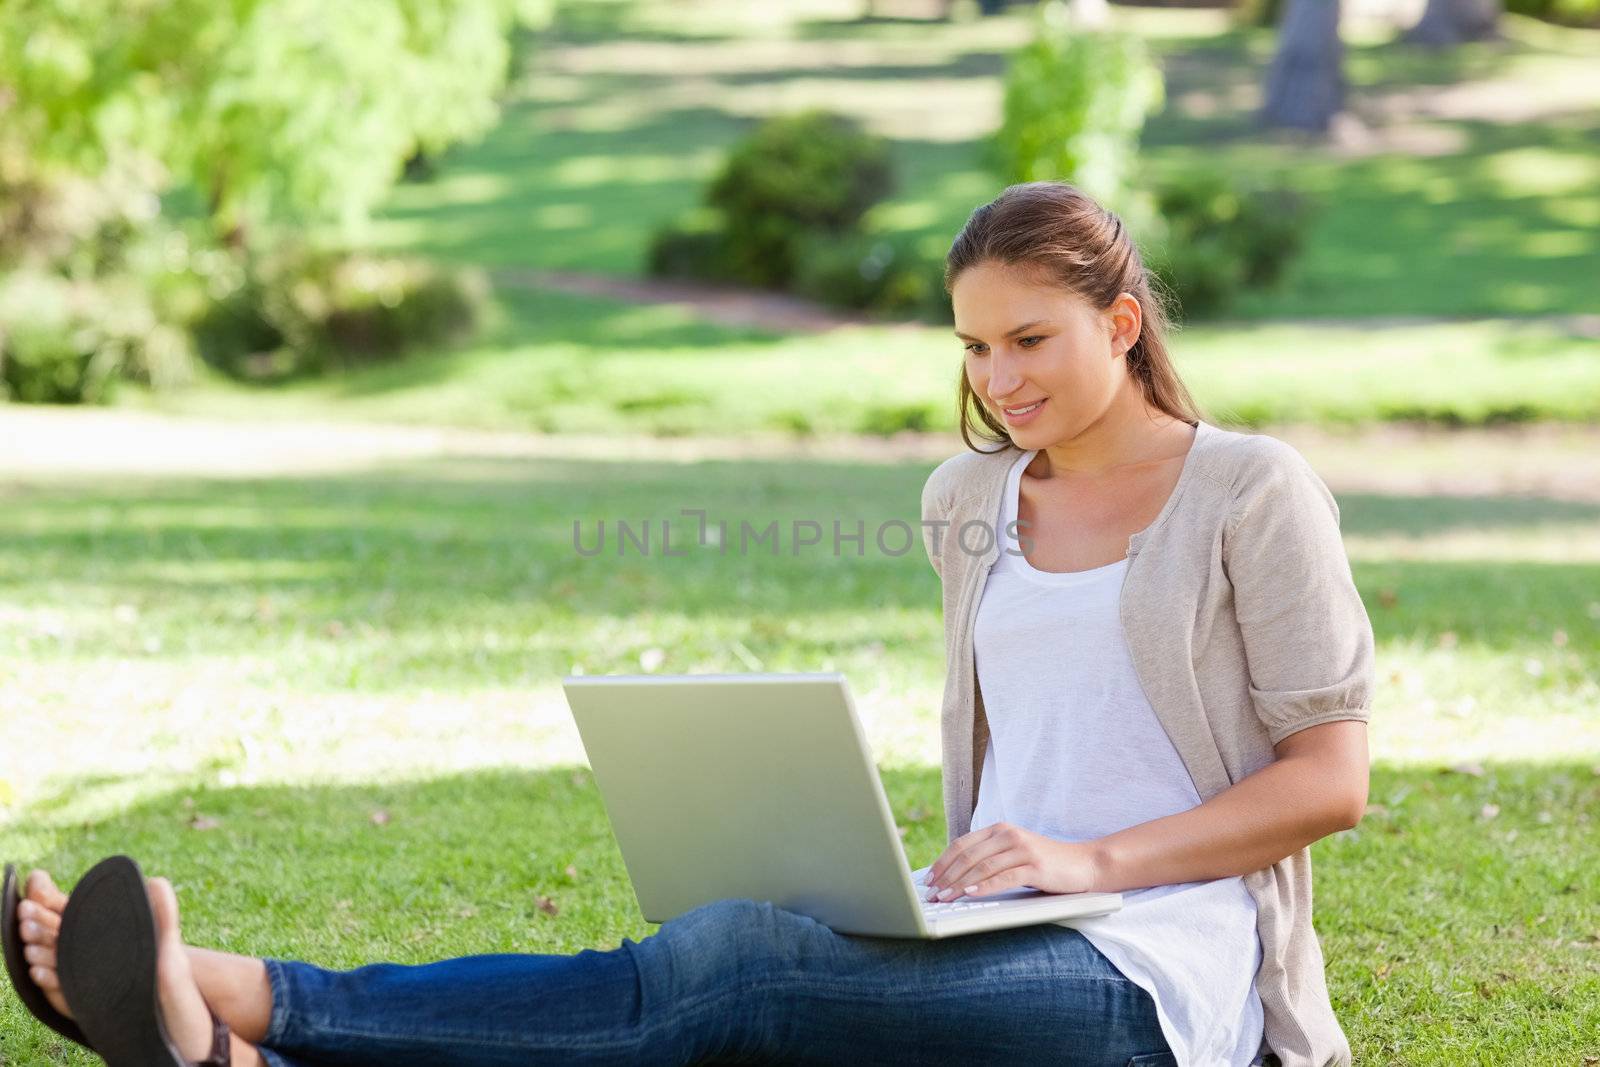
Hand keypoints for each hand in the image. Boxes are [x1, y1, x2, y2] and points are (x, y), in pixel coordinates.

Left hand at [923, 822, 1101, 900]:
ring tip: (945, 898)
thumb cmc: (1046, 864)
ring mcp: (1022, 849)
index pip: (962, 844)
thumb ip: (990, 858)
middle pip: (968, 855)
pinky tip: (970, 894)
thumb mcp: (1014, 854)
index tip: (928, 879)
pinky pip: (1003, 877)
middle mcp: (1009, 835)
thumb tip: (955, 876)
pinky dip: (983, 886)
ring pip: (982, 867)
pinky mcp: (1035, 866)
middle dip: (946, 876)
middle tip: (931, 894)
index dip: (942, 862)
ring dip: (959, 884)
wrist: (1085, 864)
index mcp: (1000, 830)